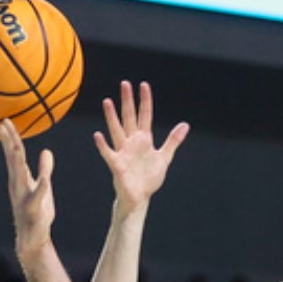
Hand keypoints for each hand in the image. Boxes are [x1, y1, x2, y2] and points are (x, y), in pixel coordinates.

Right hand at [0, 120, 55, 261]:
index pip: (14, 155)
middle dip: (9, 142)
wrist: (32, 240)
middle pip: (13, 159)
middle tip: (3, 124)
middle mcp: (18, 186)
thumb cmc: (37, 213)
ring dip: (18, 160)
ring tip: (17, 145)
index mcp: (20, 179)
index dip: (10, 138)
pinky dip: (41, 188)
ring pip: (20, 175)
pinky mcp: (33, 210)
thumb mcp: (44, 188)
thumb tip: (46, 151)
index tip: (4, 121)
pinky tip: (45, 180)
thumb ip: (45, 170)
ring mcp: (23, 197)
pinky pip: (37, 197)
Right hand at [93, 80, 189, 210]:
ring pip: (116, 130)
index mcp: (143, 140)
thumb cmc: (149, 177)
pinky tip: (97, 135)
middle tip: (124, 83)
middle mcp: (132, 142)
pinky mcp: (117, 165)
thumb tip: (185, 125)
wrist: (140, 197)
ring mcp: (123, 152)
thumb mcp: (164, 157)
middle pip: (129, 118)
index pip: (144, 115)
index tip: (143, 85)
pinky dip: (103, 145)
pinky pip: (108, 153)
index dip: (145, 101)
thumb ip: (173, 141)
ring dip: (112, 117)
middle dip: (127, 101)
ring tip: (107, 101)